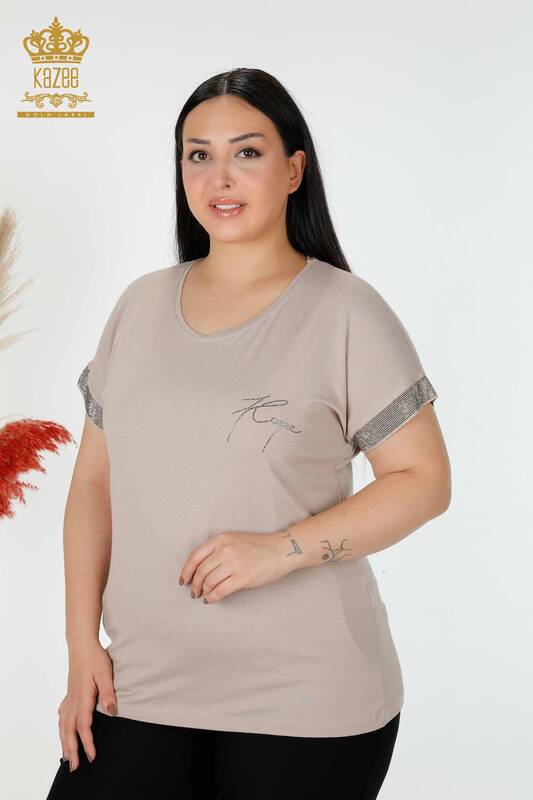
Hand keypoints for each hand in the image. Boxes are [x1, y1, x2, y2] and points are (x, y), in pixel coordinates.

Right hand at [58, 640, 117, 770]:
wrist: (81, 644)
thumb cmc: (95, 658)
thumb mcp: (106, 674)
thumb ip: (108, 693)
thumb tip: (113, 713)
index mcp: (83, 698)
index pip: (84, 726)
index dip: (87, 743)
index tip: (92, 756)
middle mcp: (73, 700)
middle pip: (70, 730)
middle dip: (72, 749)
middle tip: (74, 767)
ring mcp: (69, 697)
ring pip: (64, 724)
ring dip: (64, 741)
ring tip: (66, 756)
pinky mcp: (70, 692)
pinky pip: (62, 714)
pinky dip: (61, 726)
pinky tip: (63, 729)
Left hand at [179, 531, 292, 602]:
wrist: (281, 550)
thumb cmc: (259, 547)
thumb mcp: (234, 540)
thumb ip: (217, 551)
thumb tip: (200, 570)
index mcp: (221, 539)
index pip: (195, 557)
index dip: (186, 571)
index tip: (183, 580)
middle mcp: (225, 550)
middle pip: (200, 572)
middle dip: (195, 585)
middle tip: (194, 592)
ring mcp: (234, 563)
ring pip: (208, 582)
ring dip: (204, 592)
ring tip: (205, 596)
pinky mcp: (243, 577)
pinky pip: (220, 591)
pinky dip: (212, 597)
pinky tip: (212, 599)